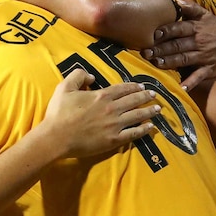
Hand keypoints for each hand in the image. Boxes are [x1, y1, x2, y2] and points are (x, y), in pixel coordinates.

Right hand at [44, 69, 159, 158]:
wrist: (56, 137)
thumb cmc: (59, 113)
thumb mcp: (64, 87)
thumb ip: (78, 76)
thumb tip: (92, 76)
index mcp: (101, 95)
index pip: (122, 89)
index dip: (134, 86)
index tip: (142, 86)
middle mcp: (112, 108)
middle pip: (133, 100)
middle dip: (145, 96)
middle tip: (154, 95)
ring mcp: (115, 125)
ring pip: (137, 115)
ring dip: (149, 111)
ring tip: (158, 108)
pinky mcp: (114, 140)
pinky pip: (133, 133)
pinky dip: (144, 129)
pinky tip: (151, 127)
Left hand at [142, 0, 215, 90]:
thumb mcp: (207, 15)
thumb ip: (191, 7)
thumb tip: (177, 0)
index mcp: (196, 28)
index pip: (178, 29)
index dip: (166, 31)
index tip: (152, 34)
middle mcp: (199, 42)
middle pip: (178, 45)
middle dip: (161, 49)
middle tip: (146, 53)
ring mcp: (204, 56)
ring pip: (184, 59)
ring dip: (170, 62)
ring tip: (157, 64)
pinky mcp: (209, 69)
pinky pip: (199, 76)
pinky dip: (190, 83)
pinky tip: (181, 88)